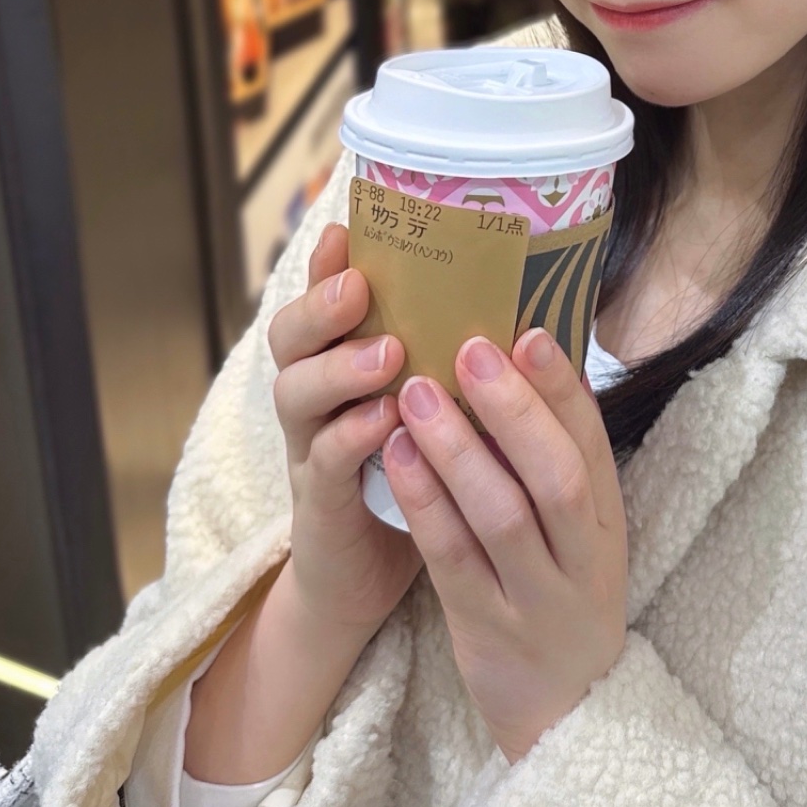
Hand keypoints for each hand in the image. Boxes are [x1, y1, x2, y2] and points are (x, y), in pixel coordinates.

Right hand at [268, 221, 422, 634]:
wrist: (369, 578)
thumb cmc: (417, 476)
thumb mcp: (432, 407)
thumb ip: (449, 357)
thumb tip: (516, 296)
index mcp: (342, 366)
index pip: (323, 303)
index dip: (327, 266)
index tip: (347, 228)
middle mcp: (315, 400)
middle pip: (290, 337)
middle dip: (321, 305)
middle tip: (360, 287)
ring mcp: (308, 449)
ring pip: (296, 393)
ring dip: (340, 368)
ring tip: (388, 353)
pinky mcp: (318, 503)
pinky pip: (323, 462)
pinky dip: (352, 438)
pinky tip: (386, 424)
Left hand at [382, 328, 627, 762]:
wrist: (567, 716)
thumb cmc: (562, 598)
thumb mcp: (580, 536)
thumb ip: (557, 465)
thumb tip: (526, 367)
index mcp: (608, 525)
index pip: (592, 445)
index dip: (563, 388)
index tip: (530, 331)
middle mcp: (582, 559)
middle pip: (557, 476)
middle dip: (513, 408)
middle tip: (469, 348)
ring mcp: (536, 599)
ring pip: (501, 515)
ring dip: (457, 448)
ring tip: (415, 392)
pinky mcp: (486, 631)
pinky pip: (452, 560)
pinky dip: (425, 503)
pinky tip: (396, 456)